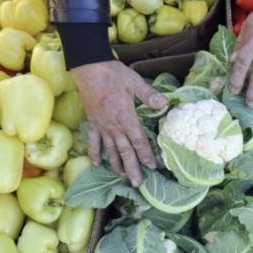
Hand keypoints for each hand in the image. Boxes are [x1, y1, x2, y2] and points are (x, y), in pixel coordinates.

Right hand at [71, 61, 166, 186]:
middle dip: (132, 168)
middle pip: (125, 151)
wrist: (89, 68)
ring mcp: (102, 125)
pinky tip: (96, 163)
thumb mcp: (135, 82)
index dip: (146, 155)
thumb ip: (149, 95)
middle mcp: (114, 126)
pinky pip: (94, 141)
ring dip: (116, 165)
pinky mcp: (93, 122)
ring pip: (110, 150)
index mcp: (126, 118)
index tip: (152, 167)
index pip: (138, 141)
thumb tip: (164, 103)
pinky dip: (95, 153)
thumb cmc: (113, 74)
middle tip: (138, 183)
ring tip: (122, 177)